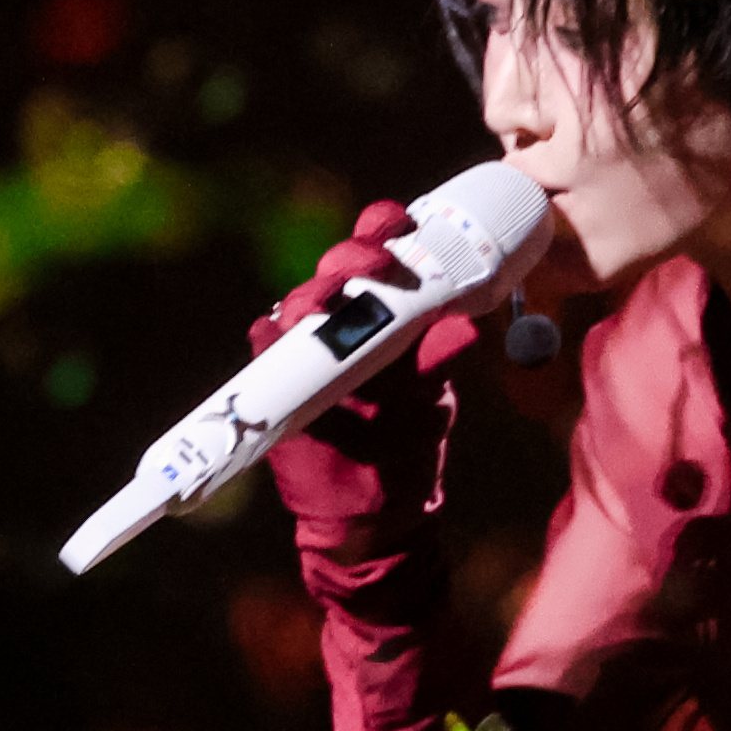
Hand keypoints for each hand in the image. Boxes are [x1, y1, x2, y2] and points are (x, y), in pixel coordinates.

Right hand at [256, 202, 484, 545]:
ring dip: (313, 294)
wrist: (372, 511)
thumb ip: (439, 361)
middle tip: (372, 263)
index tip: (404, 220)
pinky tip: (280, 328)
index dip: (385, 231)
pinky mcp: (272, 380)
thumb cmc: (404, 445)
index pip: (382, 258)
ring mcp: (304, 349)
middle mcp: (343, 324)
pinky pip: (265, 344)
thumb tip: (465, 326)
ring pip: (300, 302)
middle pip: (338, 271)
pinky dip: (272, 334)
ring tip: (327, 299)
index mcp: (386, 317)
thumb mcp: (430, 400)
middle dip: (352, 258)